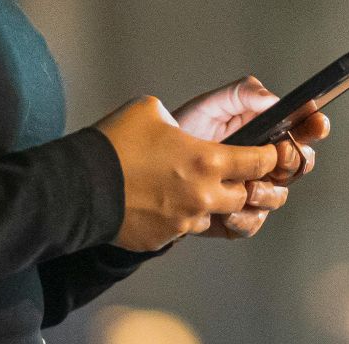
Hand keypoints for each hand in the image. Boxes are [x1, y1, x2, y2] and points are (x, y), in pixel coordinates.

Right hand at [91, 95, 282, 251]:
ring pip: (214, 216)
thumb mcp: (149, 109)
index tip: (270, 153)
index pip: (260, 163)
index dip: (269, 156)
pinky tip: (161, 202)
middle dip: (242, 184)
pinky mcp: (163, 238)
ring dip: (208, 203)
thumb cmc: (114, 144)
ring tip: (187, 187)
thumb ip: (176, 116)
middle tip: (229, 172)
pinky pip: (182, 230)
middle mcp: (203, 196)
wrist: (79, 186)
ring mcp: (184, 222)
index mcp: (207, 161)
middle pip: (245, 196)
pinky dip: (178, 217)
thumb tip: (178, 125)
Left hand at [170, 76, 332, 238]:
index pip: (301, 130)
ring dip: (266, 192)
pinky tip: (225, 211)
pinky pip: (253, 223)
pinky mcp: (237, 216)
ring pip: (278, 196)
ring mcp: (253, 190)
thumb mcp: (210, 105)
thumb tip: (273, 99)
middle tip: (277, 154)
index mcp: (263, 133)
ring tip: (245, 186)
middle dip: (292, 160)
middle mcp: (264, 163)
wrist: (150, 169)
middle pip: (299, 165)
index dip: (314, 127)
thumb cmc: (182, 133)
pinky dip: (242, 218)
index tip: (315, 123)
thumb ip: (242, 95)